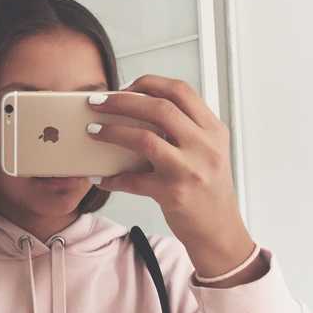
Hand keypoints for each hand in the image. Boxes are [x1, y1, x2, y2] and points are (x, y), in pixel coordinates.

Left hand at [86, 74, 255, 277]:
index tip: (126, 86)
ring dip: (112, 132)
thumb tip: (143, 110)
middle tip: (98, 102)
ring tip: (93, 130)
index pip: (181, 91)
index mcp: (213, 130)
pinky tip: (101, 176)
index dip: (149, 83)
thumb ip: (187, 129)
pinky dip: (113, 178)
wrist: (219, 229)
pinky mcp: (173, 194)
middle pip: (158, 109)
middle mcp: (204, 146)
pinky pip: (133, 181)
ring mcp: (189, 170)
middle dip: (122, 101)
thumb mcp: (209, 151)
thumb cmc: (209, 190)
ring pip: (144, 139)